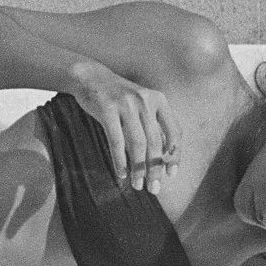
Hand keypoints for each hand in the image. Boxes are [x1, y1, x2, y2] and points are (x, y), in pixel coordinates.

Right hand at [71, 66, 180, 193]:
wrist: (91, 77)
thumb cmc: (119, 97)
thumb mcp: (142, 103)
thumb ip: (154, 124)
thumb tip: (164, 157)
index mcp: (159, 100)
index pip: (174, 132)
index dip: (175, 155)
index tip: (171, 174)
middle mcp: (145, 101)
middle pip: (155, 142)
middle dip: (155, 168)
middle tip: (154, 188)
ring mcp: (126, 104)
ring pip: (137, 144)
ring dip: (138, 168)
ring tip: (137, 185)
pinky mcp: (107, 109)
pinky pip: (116, 141)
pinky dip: (120, 160)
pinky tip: (121, 173)